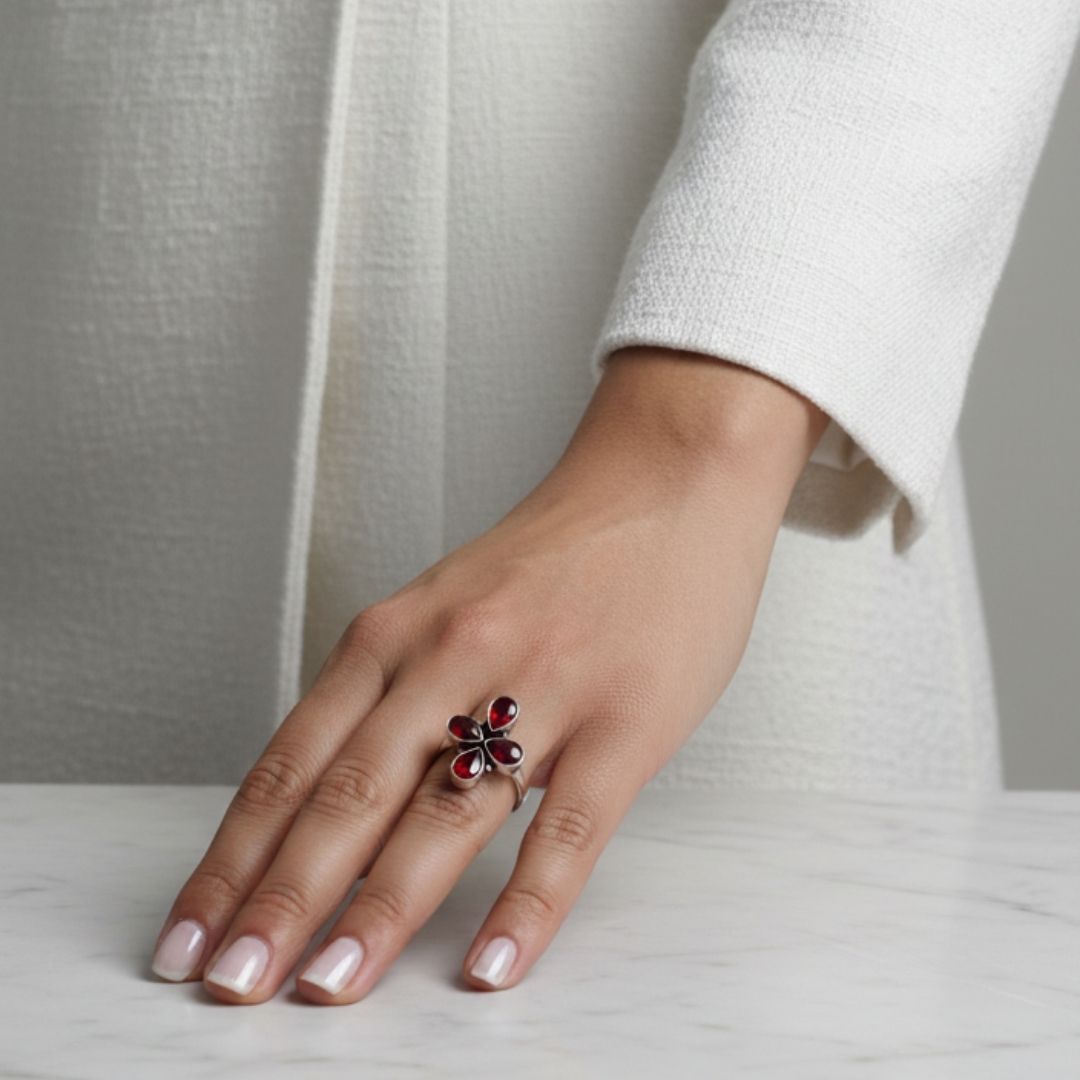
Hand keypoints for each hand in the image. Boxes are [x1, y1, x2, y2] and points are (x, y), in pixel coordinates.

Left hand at [149, 346, 827, 1002]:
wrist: (667, 482)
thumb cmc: (557, 555)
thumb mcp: (448, 603)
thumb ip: (396, 694)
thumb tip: (344, 804)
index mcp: (397, 632)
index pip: (292, 763)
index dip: (234, 857)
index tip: (192, 931)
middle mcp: (451, 657)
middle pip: (349, 795)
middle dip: (280, 900)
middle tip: (232, 982)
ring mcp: (540, 687)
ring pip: (443, 813)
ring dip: (378, 911)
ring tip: (330, 987)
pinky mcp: (623, 719)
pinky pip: (569, 827)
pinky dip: (526, 904)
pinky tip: (492, 963)